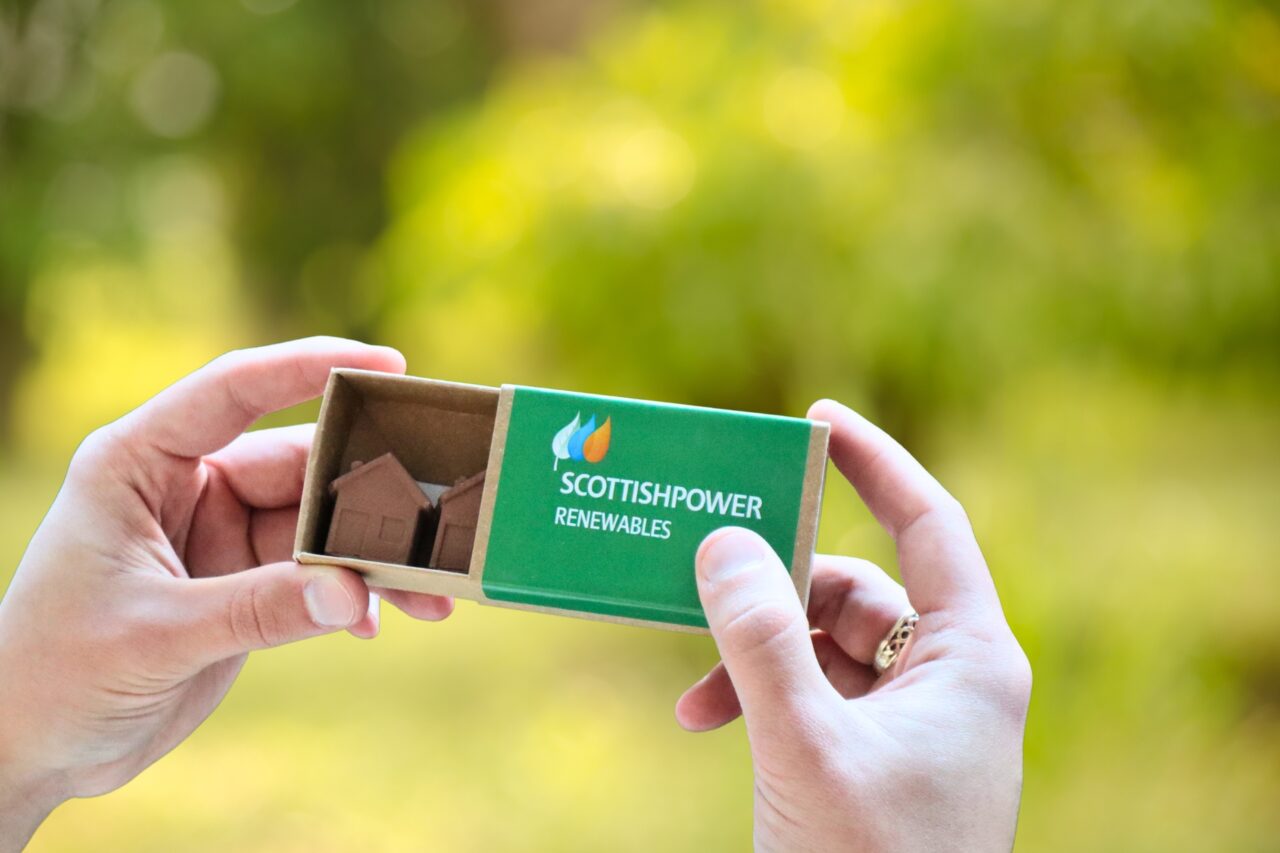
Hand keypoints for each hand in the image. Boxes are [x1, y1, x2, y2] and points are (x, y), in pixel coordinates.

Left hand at [0, 338, 452, 848]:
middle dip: (371, 495)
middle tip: (439, 515)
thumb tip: (357, 592)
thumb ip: (258, 609)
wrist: (33, 745)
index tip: (387, 365)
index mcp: (139, 462)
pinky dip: (355, 596)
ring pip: (320, 525)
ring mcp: (221, 535)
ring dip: (376, 557)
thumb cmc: (53, 674)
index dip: (308, 367)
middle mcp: (187, 485)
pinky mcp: (245, 583)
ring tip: (433, 593)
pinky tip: (382, 623)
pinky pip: (318, 574)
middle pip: (300, 465)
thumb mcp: (155, 635)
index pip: (232, 390)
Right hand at [676, 400, 1030, 851]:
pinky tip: (702, 722)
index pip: (928, 525)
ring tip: (696, 693)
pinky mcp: (869, 754)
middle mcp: (947, 680)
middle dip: (775, 586)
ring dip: (751, 653)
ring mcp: (907, 721)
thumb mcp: (804, 747)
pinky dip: (755, 695)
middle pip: (855, 585)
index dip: (876, 463)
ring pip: (821, 641)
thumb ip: (761, 639)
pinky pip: (808, 693)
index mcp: (971, 661)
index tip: (814, 419)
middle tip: (706, 564)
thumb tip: (725, 540)